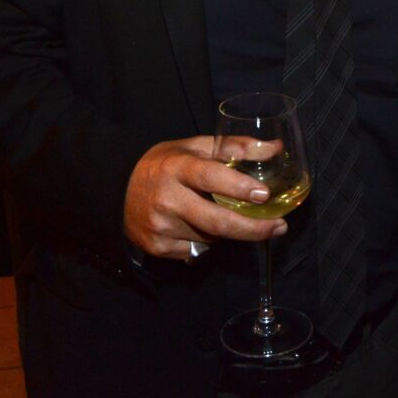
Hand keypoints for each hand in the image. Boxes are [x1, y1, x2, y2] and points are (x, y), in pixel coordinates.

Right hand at [122, 135, 287, 259]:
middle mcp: (166, 199)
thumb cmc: (166, 164)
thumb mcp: (195, 147)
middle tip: (279, 227)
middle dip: (253, 228)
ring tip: (218, 212)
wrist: (118, 190)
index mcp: (176, 168)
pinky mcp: (157, 248)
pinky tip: (197, 225)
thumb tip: (275, 149)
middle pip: (216, 221)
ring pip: (210, 237)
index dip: (238, 187)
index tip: (265, 195)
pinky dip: (206, 240)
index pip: (210, 177)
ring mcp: (160, 227)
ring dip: (225, 230)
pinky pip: (196, 250)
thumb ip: (235, 147)